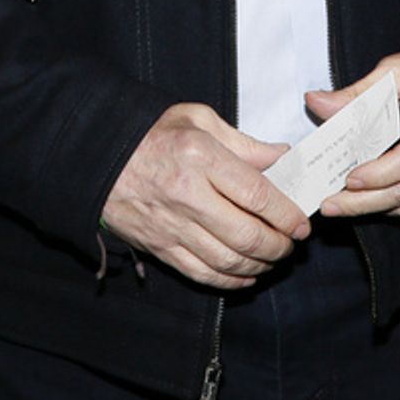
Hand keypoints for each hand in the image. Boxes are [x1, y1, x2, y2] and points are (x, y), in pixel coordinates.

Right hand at [101, 102, 310, 288]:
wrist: (98, 154)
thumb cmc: (152, 132)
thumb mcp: (198, 119)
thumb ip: (243, 143)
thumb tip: (282, 159)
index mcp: (200, 157)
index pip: (256, 194)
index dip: (285, 214)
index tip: (301, 223)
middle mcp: (187, 195)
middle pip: (246, 235)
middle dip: (278, 245)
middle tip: (290, 244)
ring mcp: (172, 226)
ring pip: (227, 260)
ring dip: (258, 265)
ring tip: (272, 257)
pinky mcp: (159, 247)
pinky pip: (201, 273)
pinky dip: (229, 280)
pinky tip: (245, 275)